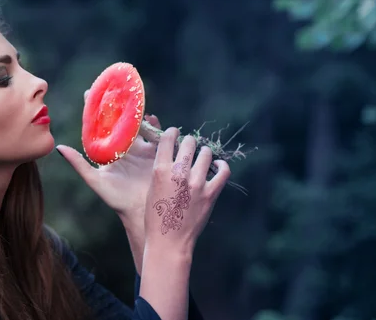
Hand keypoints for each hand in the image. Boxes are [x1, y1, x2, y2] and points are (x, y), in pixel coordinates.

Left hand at [56, 92, 160, 221]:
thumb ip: (78, 164)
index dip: (95, 110)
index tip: (89, 92)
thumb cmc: (117, 200)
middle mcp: (126, 147)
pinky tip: (152, 119)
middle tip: (115, 89)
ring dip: (138, 112)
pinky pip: (158, 134)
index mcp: (111, 151)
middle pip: (122, 121)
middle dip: (119, 105)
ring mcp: (143, 149)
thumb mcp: (96, 181)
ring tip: (134, 101)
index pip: (101, 126)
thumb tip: (59, 146)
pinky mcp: (158, 153)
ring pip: (141, 125)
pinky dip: (156, 125)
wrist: (142, 213)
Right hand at [144, 127, 230, 256]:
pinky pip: (223, 171)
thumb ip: (161, 170)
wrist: (169, 242)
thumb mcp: (151, 189)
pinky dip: (221, 165)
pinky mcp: (211, 193)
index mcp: (160, 170)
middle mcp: (179, 173)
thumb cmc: (155, 218)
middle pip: (189, 142)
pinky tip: (217, 166)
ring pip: (206, 153)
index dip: (173, 132)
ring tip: (201, 157)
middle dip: (188, 142)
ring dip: (203, 153)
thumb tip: (171, 155)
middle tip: (188, 147)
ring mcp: (197, 183)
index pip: (168, 137)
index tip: (175, 134)